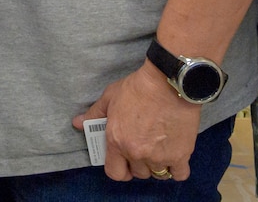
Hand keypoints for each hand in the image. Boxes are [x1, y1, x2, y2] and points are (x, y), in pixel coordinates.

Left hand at [75, 61, 198, 182]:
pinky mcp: (180, 155)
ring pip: (157, 175)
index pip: (114, 173)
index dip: (119, 170)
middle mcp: (137, 153)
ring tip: (160, 151)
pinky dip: (177, 170)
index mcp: (117, 141)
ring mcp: (159, 156)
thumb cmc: (138, 88)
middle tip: (143, 149)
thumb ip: (94, 113)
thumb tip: (77, 123)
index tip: (124, 163)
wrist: (168, 82)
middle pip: (138, 173)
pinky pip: (179, 175)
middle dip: (139, 164)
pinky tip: (175, 157)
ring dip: (157, 166)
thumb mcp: (110, 97)